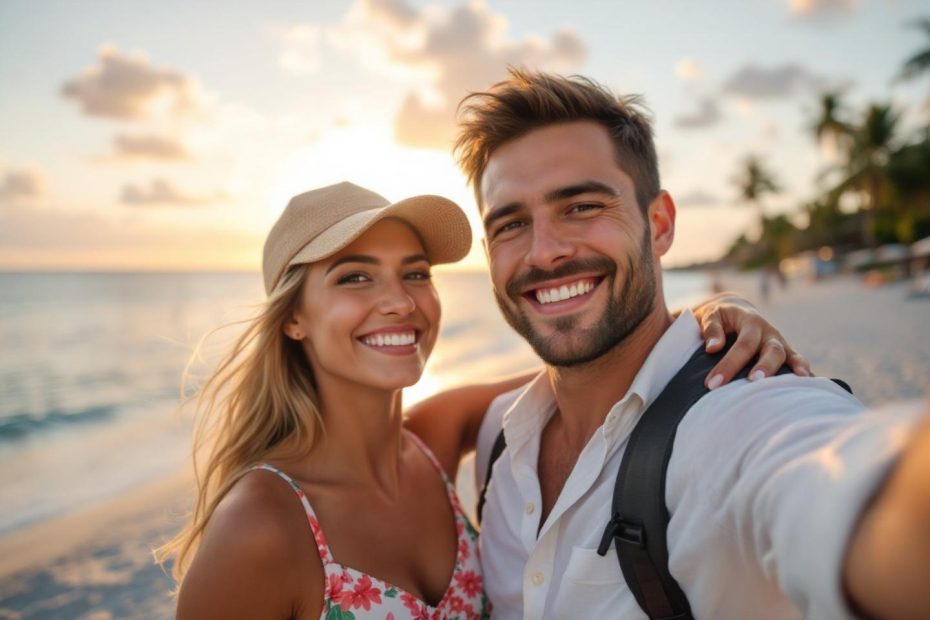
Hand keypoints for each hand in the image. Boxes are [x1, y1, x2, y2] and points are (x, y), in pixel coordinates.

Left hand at [691, 292, 811, 388]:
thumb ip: (711, 328)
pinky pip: (797, 361)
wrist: (735, 311)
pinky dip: (804, 372)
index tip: (713, 383)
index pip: (743, 344)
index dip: (729, 364)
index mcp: (750, 321)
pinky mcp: (785, 352)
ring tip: (792, 385)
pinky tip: (809, 384)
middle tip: (754, 381)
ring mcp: (779, 342)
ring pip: (788, 356)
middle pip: (772, 349)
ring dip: (791, 370)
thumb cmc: (720, 317)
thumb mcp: (711, 315)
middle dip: (765, 367)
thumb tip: (713, 347)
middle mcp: (769, 332)